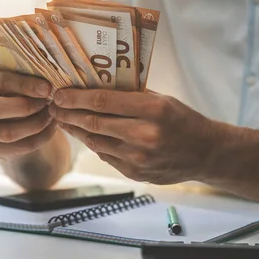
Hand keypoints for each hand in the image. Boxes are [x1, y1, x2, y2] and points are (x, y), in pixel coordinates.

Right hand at [0, 70, 56, 159]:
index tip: (47, 88)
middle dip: (25, 107)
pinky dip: (39, 138)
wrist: (15, 115)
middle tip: (47, 103)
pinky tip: (51, 127)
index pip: (0, 82)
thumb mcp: (20, 79)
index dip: (25, 85)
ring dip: (35, 124)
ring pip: (7, 133)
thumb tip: (46, 86)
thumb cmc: (19, 90)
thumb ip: (27, 78)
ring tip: (52, 115)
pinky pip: (18, 147)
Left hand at [48, 89, 221, 184]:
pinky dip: (92, 143)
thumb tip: (94, 85)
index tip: (58, 94)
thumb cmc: (183, 120)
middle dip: (68, 114)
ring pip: (95, 141)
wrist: (205, 154)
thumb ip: (130, 95)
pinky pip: (105, 155)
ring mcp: (138, 158)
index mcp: (152, 110)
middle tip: (53, 106)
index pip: (103, 102)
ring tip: (62, 119)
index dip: (75, 98)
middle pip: (94, 123)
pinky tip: (84, 134)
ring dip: (75, 130)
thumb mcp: (161, 99)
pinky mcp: (135, 173)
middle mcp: (144, 135)